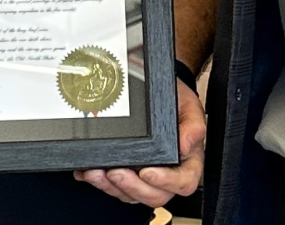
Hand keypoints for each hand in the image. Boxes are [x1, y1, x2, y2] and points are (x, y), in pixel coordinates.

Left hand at [73, 76, 204, 206]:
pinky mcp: (128, 175)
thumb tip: (186, 146)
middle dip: (133, 187)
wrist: (155, 90)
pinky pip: (115, 187)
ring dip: (112, 187)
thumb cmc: (174, 100)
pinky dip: (100, 182)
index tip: (148, 172)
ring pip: (132, 195)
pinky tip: (90, 172)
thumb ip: (193, 125)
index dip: (166, 182)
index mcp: (187, 161)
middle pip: (155, 196)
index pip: (184, 182)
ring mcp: (146, 177)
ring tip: (98, 172)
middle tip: (117, 172)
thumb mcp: (189, 105)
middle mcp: (168, 173)